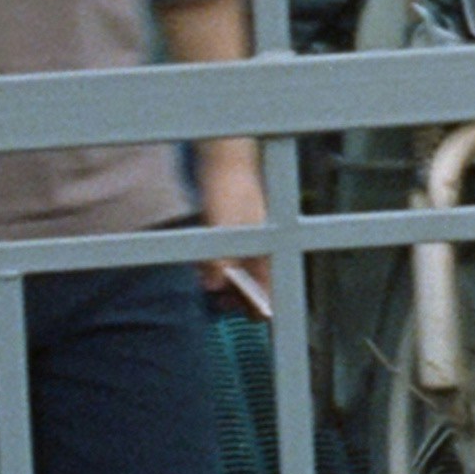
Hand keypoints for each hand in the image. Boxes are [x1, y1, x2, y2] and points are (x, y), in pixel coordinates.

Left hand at [194, 146, 277, 321]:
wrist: (224, 158)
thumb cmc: (231, 188)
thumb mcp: (224, 226)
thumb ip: (220, 258)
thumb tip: (214, 285)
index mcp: (267, 249)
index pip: (271, 289)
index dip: (260, 305)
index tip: (245, 315)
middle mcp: (258, 248)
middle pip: (252, 286)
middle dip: (236, 297)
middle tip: (220, 302)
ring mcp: (244, 241)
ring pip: (236, 274)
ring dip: (222, 283)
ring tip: (207, 283)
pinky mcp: (229, 234)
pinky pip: (223, 259)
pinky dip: (214, 267)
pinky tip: (203, 267)